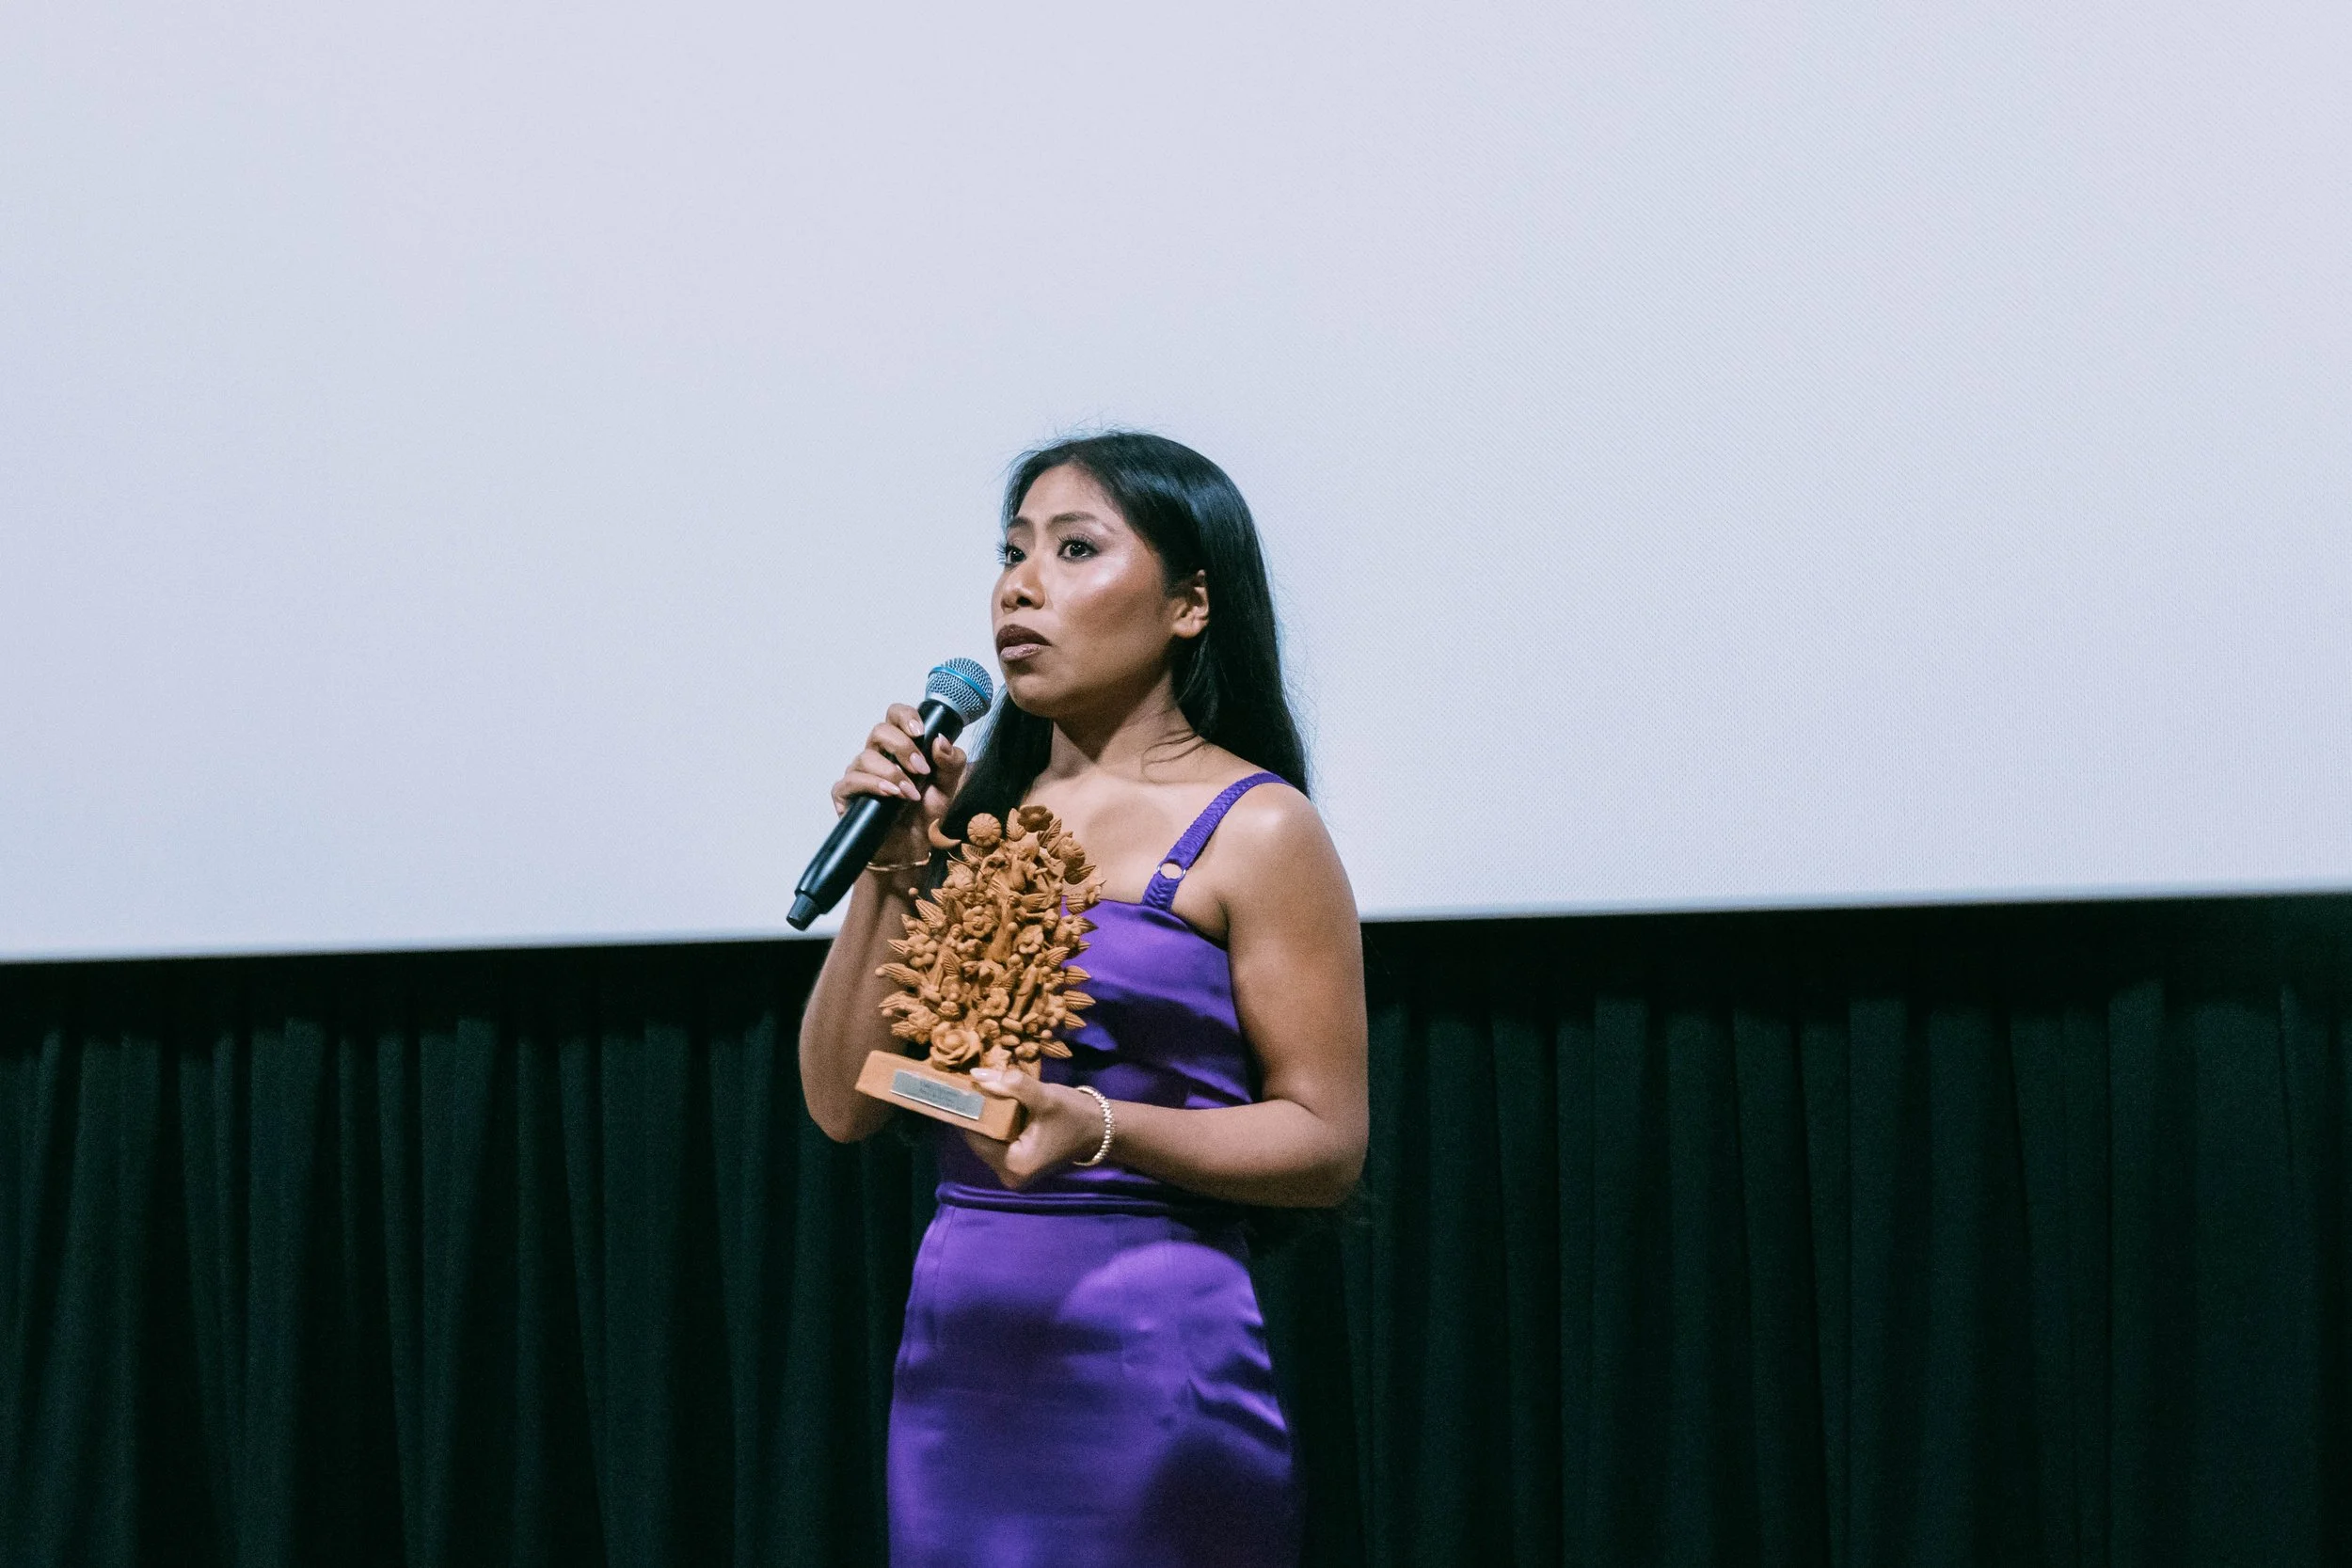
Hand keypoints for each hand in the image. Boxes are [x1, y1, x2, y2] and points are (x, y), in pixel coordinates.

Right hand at [830, 703, 967, 867]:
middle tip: (922, 770)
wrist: (910, 848)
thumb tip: (941, 740)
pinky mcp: (846, 795)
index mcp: (899, 747)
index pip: (895, 716)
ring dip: (892, 773)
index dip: (905, 716)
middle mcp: (877, 755)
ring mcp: (859, 774)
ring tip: (909, 793)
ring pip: (866, 757)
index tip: (920, 731)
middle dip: (903, 747)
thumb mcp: (948, 788)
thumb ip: (951, 763)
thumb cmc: (925, 813)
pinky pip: (851, 781)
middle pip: (879, 730)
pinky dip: (872, 785)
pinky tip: (890, 795)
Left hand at [960, 1068, 1108, 1188]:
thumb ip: (1012, 1084)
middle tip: (968, 1081)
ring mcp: (1013, 1169)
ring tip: (978, 1085)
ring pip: (988, 1135)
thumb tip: (977, 1074)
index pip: (975, 1135)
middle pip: (979, 1136)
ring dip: (985, 1113)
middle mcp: (1008, 1174)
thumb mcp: (1045, 1097)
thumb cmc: (1076, 1116)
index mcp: (1013, 1165)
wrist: (1102, 1129)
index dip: (966, 1109)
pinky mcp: (1018, 1161)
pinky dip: (996, 1119)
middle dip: (976, 1110)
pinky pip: (997, 1137)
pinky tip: (994, 1098)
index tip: (957, 1085)